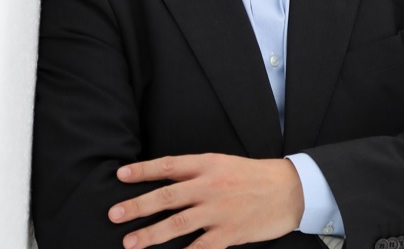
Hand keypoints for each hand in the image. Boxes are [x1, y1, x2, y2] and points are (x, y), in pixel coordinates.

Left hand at [108, 153, 304, 248]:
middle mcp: (210, 186)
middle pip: (166, 196)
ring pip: (177, 224)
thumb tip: (166, 182)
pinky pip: (199, 248)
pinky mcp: (228, 233)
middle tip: (114, 213)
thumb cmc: (254, 176)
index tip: (120, 175)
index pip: (168, 166)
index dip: (142, 171)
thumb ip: (197, 172)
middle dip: (137, 206)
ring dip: (150, 234)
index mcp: (209, 164)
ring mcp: (219, 211)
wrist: (289, 190)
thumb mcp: (225, 163)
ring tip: (130, 242)